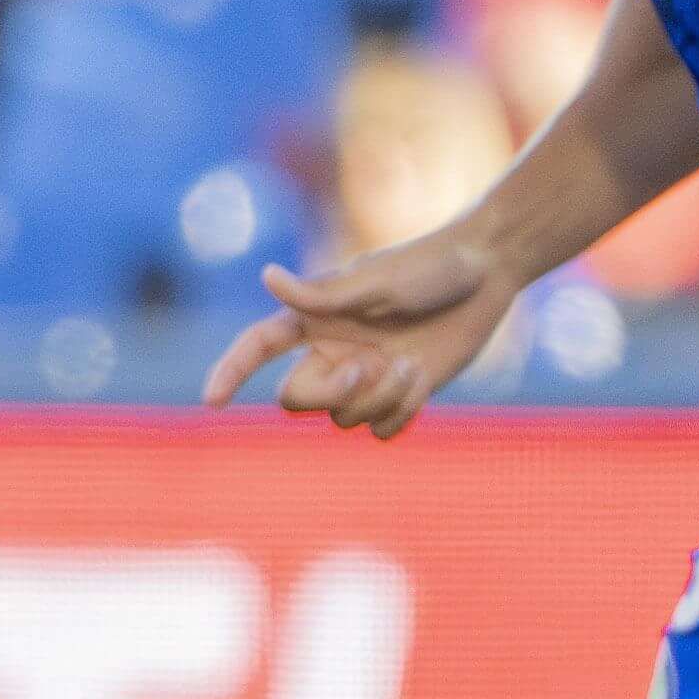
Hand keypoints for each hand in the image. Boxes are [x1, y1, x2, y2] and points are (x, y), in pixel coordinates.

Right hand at [200, 227, 525, 441]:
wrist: (488, 272)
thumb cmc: (429, 266)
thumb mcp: (375, 280)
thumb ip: (320, 294)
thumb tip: (266, 275)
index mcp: (313, 319)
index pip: (256, 347)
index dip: (229, 372)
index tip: (211, 401)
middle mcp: (332, 351)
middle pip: (296, 399)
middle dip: (328, 393)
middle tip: (365, 366)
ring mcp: (365, 376)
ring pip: (343, 419)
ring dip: (379, 398)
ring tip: (412, 364)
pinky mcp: (400, 394)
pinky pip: (381, 431)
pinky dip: (401, 413)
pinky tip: (422, 380)